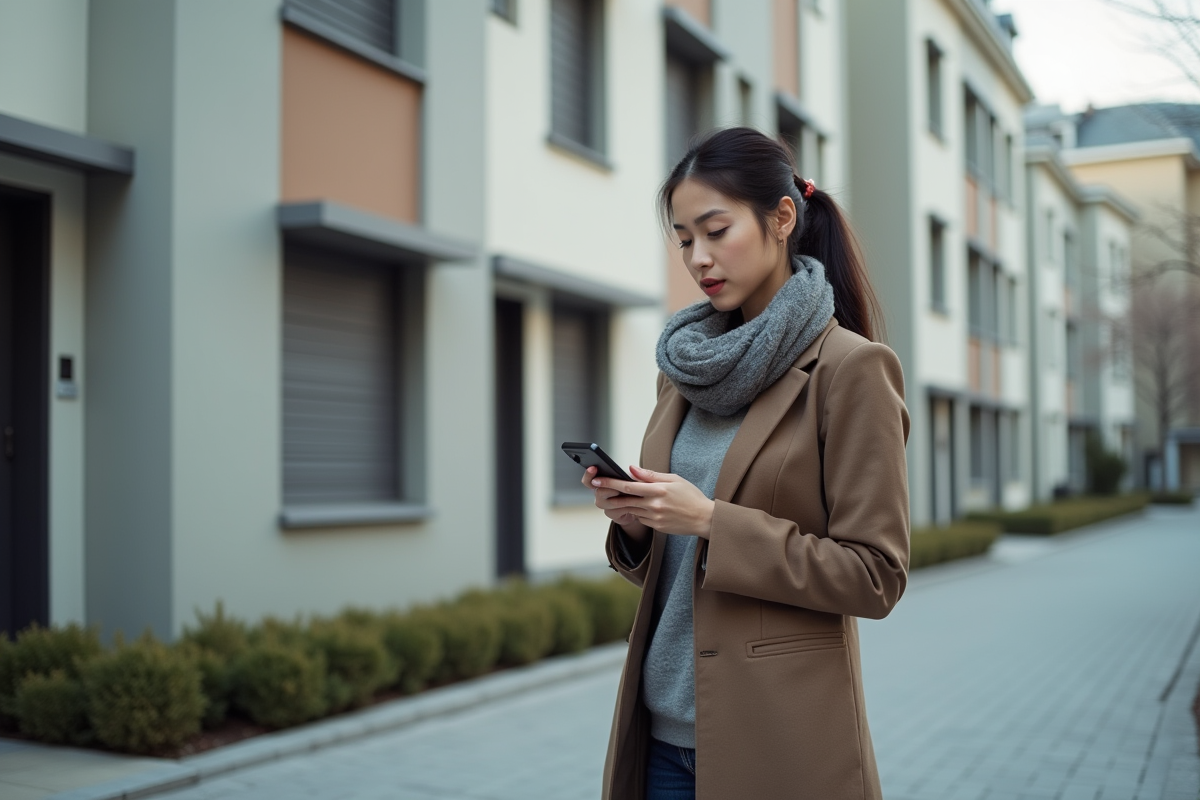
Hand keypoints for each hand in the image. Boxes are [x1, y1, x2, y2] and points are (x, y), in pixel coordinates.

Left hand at [589, 465, 715, 537]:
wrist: (704, 518)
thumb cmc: (690, 495)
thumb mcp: (674, 479)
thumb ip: (651, 475)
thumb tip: (631, 468)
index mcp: (659, 490)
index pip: (629, 486)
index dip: (611, 482)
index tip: (597, 480)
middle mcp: (655, 504)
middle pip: (625, 499)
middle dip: (609, 494)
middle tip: (596, 489)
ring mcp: (655, 517)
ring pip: (631, 509)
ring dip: (621, 503)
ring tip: (613, 496)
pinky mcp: (656, 526)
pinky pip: (640, 518)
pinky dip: (637, 511)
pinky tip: (641, 507)